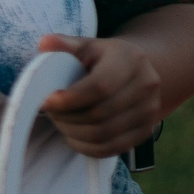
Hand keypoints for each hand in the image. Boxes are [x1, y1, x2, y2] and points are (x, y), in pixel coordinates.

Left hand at [36, 34, 161, 157]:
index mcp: (131, 60)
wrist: (135, 72)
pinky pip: (110, 149)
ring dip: (72, 132)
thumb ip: (65, 45)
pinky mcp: (145, 132)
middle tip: (50, 112)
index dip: (69, 99)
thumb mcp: (86, 46)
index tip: (45, 101)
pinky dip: (85, 147)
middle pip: (99, 114)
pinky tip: (73, 135)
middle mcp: (147, 85)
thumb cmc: (103, 59)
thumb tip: (44, 43)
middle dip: (66, 117)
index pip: (99, 87)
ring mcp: (150, 111)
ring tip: (60, 120)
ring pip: (103, 135)